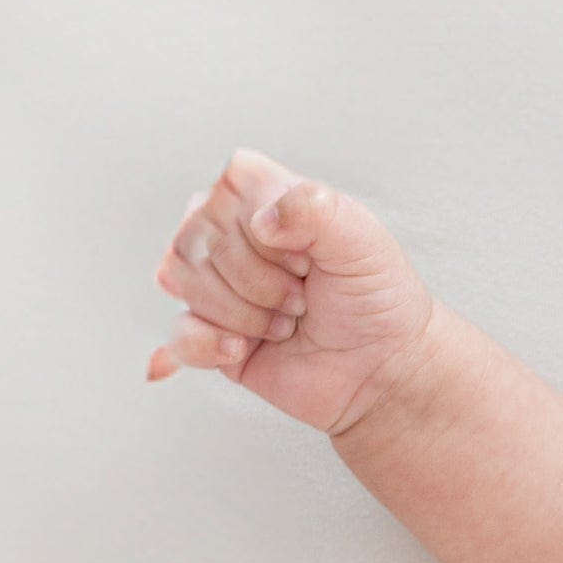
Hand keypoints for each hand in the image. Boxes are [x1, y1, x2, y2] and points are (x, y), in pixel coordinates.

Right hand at [145, 149, 435, 435]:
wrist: (384, 370)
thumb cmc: (377, 299)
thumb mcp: (363, 239)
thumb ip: (315, 208)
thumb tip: (262, 221)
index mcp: (262, 195)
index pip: (225, 192)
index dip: (266, 233)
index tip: (308, 257)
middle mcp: (229, 233)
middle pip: (197, 240)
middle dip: (260, 282)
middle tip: (303, 298)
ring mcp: (214, 282)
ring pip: (180, 281)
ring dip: (244, 314)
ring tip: (286, 323)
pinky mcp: (208, 332)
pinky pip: (178, 332)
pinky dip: (210, 344)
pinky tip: (244, 349)